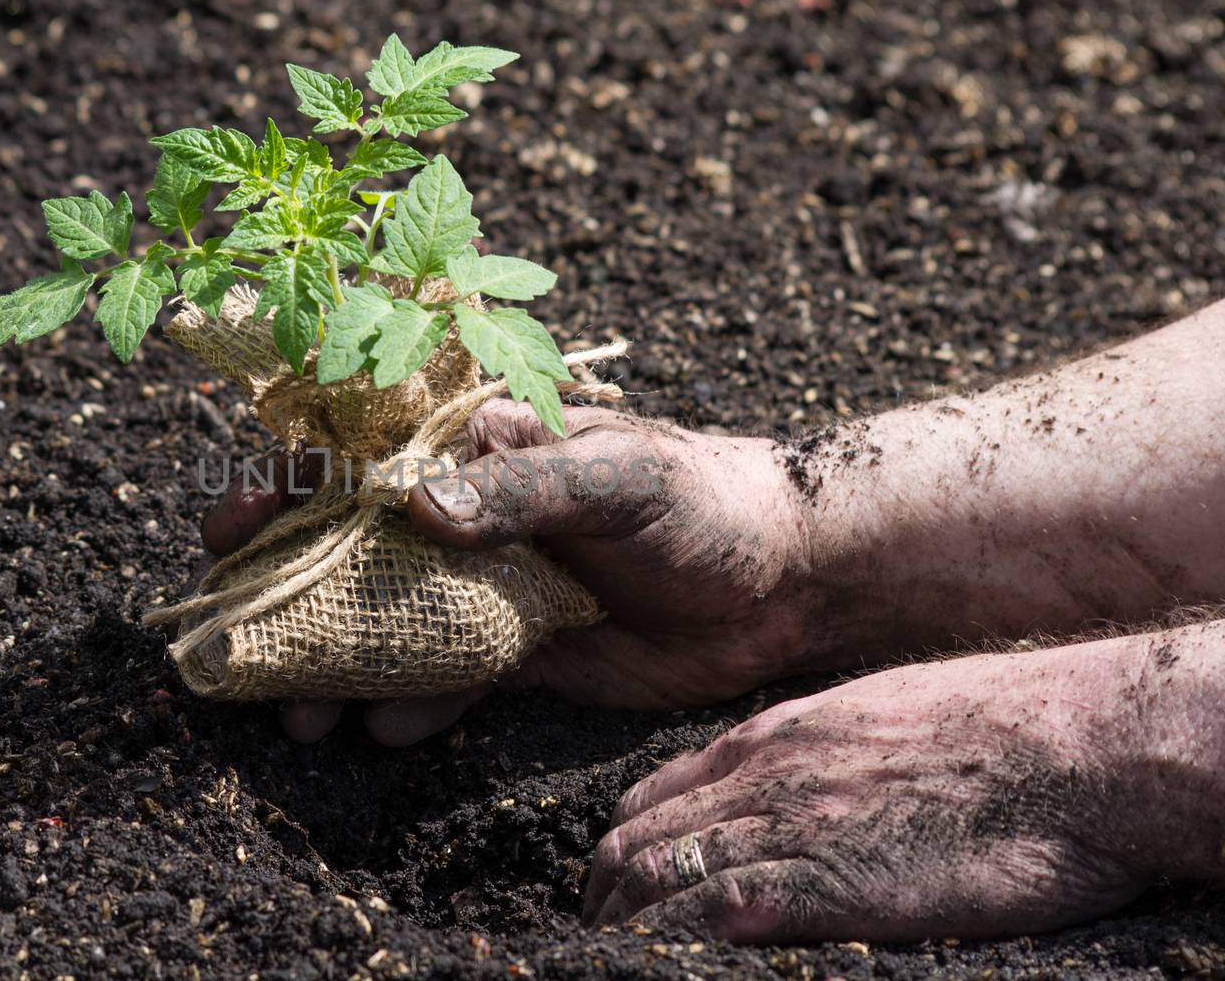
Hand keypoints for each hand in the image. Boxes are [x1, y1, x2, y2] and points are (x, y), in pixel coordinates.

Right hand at [200, 399, 827, 744]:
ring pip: (391, 622)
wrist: (783, 581)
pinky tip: (383, 730)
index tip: (231, 528)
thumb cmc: (703, 502)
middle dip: (291, 594)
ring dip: (338, 665)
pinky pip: (448, 677)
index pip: (363, 458)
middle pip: (354, 549)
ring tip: (301, 716)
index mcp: (482, 452)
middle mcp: (471, 517)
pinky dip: (411, 703)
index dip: (287, 489)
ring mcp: (489, 585)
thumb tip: (416, 507)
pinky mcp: (520, 648)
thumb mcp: (620, 477)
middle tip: (237, 645)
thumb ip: (523, 490)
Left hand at [583, 631, 1222, 940]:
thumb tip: (801, 786)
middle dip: (604, 890)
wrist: (1074, 744)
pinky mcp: (824, 883)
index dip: (626, 843)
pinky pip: (714, 913)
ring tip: (605, 956)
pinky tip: (659, 961)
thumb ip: (822, 750)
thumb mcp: (883, 713)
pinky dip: (672, 939)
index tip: (617, 879)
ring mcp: (788, 827)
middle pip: (639, 838)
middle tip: (595, 931)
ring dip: (622, 921)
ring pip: (657, 876)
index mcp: (777, 736)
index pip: (658, 791)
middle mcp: (762, 776)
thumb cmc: (1002, 727)